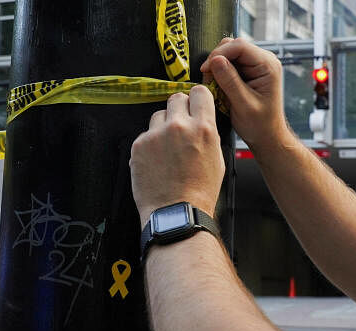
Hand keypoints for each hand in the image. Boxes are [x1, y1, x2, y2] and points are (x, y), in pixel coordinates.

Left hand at [130, 86, 225, 227]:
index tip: (194, 104)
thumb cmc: (199, 192)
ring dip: (163, 126)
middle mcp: (179, 127)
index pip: (198, 92)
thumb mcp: (217, 159)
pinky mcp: (139, 145)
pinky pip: (145, 135)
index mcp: (203, 128)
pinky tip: (157, 162)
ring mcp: (156, 135)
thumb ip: (208, 134)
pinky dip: (150, 145)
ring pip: (158, 115)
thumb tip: (201, 120)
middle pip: (176, 98)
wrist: (176, 213)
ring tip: (168, 150)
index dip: (196, 98)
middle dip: (179, 110)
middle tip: (180, 128)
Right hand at [201, 37, 290, 151]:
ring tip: (213, 85)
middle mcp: (264, 60)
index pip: (239, 46)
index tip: (205, 69)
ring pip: (228, 53)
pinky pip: (229, 63)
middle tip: (208, 80)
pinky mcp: (248, 70)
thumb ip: (230, 81)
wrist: (267, 136)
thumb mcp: (243, 105)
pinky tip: (219, 87)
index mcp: (267, 65)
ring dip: (216, 66)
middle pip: (233, 46)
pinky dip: (219, 72)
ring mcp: (256, 64)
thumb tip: (215, 60)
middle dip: (216, 60)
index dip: (219, 54)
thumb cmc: (260, 125)